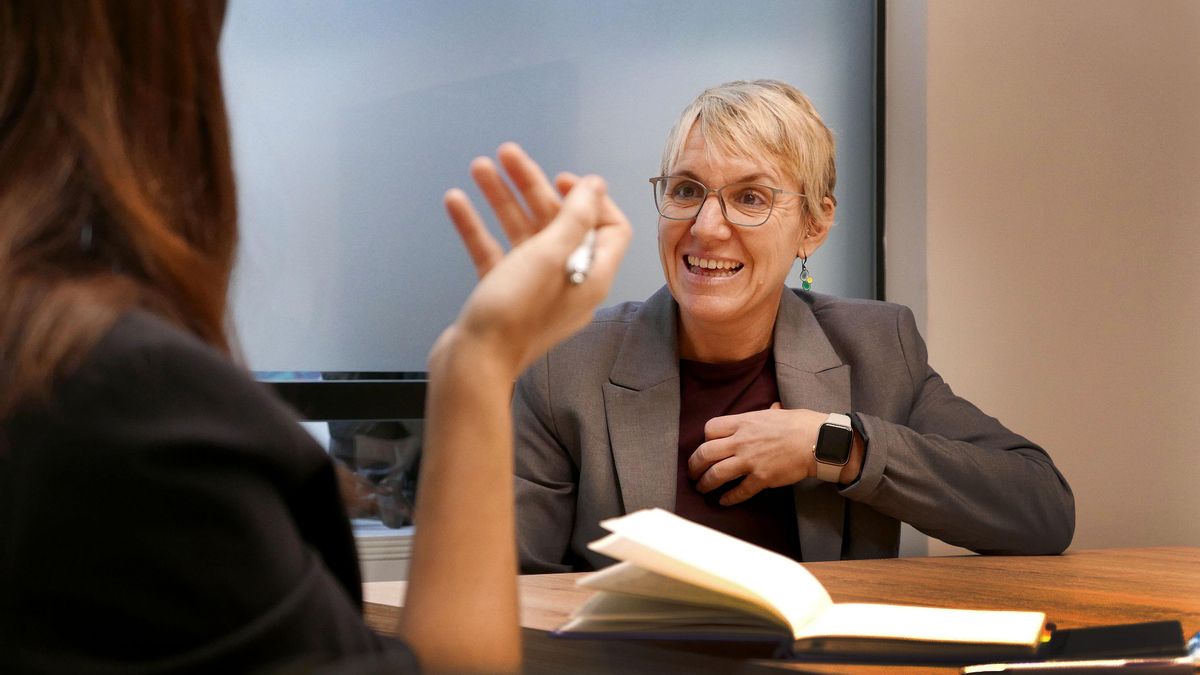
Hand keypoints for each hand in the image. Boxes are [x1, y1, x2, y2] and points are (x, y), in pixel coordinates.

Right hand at [437, 143, 631, 375]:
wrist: (473, 365)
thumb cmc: (515, 312)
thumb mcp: (551, 255)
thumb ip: (575, 216)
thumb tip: (595, 186)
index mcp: (592, 275)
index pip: (610, 229)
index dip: (590, 200)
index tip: (563, 180)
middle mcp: (569, 282)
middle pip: (559, 224)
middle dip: (532, 186)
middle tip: (507, 154)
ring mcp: (534, 290)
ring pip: (522, 235)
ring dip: (502, 199)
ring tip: (479, 167)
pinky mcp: (503, 297)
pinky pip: (495, 254)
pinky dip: (478, 228)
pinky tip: (456, 202)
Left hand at [688, 404, 827, 504]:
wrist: (817, 441)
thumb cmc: (798, 424)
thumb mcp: (775, 413)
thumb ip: (764, 414)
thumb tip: (771, 409)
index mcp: (743, 423)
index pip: (710, 429)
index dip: (704, 439)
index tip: (706, 446)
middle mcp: (741, 441)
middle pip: (705, 453)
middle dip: (694, 465)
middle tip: (693, 472)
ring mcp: (750, 461)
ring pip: (716, 474)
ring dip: (705, 483)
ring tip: (701, 488)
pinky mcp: (761, 478)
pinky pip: (739, 491)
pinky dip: (729, 498)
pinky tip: (723, 501)